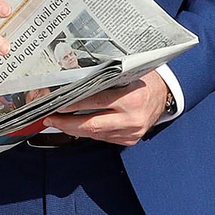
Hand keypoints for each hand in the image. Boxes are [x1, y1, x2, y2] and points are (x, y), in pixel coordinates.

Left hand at [41, 71, 169, 146]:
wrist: (164, 95)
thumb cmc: (143, 80)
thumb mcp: (126, 75)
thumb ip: (104, 82)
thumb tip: (73, 83)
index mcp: (131, 99)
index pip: (96, 102)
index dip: (74, 105)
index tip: (57, 104)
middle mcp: (132, 119)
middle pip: (92, 125)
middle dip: (67, 124)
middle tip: (50, 119)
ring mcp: (131, 132)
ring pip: (96, 134)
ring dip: (74, 129)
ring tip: (59, 122)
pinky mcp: (129, 140)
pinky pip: (103, 137)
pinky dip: (89, 132)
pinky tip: (77, 126)